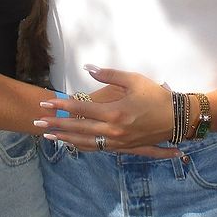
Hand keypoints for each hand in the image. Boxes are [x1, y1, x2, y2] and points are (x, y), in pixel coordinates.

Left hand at [37, 68, 178, 156]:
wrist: (178, 120)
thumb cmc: (157, 97)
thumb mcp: (134, 80)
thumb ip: (109, 74)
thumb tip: (88, 68)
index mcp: (115, 113)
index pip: (80, 109)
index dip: (61, 106)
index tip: (45, 103)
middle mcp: (113, 131)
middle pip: (78, 129)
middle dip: (56, 126)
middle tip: (37, 124)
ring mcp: (117, 142)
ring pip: (85, 142)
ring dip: (65, 139)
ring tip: (48, 136)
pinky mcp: (122, 148)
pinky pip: (97, 148)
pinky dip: (82, 146)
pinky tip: (71, 144)